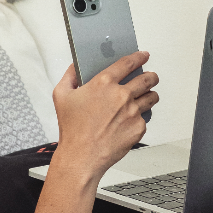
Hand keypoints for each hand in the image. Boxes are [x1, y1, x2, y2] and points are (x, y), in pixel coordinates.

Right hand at [51, 51, 158, 182]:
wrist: (82, 156)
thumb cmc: (72, 130)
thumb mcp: (61, 96)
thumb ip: (69, 76)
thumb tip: (75, 67)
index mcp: (103, 83)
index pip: (127, 63)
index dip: (138, 57)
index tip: (143, 55)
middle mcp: (121, 95)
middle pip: (147, 78)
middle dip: (151, 76)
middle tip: (151, 77)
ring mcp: (132, 112)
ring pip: (151, 97)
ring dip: (150, 95)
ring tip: (146, 97)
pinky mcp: (138, 127)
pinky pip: (145, 118)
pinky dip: (140, 118)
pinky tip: (130, 121)